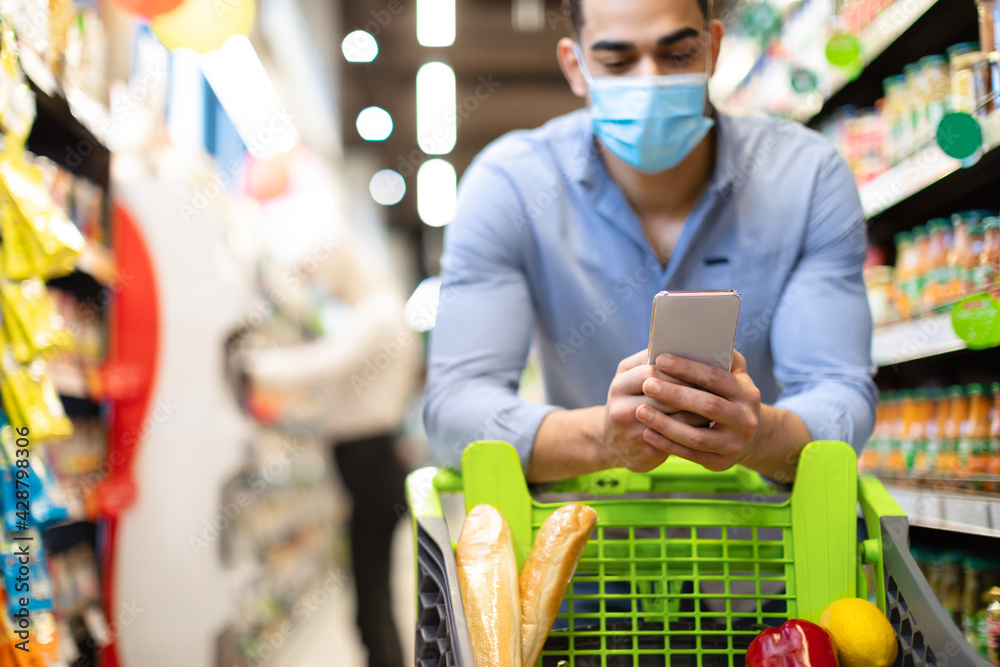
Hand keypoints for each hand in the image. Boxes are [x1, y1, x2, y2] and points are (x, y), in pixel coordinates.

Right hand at [601, 350, 710, 472]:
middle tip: (716, 387)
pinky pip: (675, 444)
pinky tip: (707, 427)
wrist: (610, 442)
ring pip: (674, 421)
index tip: (701, 368)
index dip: (679, 371)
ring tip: (717, 406)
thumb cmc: (629, 401)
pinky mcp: (642, 455)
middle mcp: (620, 410)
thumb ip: (649, 361)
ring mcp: (630, 435)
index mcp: (620, 385)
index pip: (653, 373)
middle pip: (664, 398)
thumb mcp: (630, 378)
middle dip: (691, 392)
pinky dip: (693, 433)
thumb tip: (683, 346)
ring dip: (698, 413)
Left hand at [636, 350, 761, 471]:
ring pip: (696, 437)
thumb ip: (717, 357)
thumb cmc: (729, 395)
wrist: (747, 436)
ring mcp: (734, 444)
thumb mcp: (732, 375)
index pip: (715, 378)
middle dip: (674, 395)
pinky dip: (667, 444)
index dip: (687, 368)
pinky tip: (647, 432)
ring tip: (640, 411)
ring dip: (665, 424)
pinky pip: (690, 455)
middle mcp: (745, 420)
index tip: (660, 359)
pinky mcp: (721, 463)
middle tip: (647, 384)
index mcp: (747, 393)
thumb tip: (690, 338)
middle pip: (707, 407)